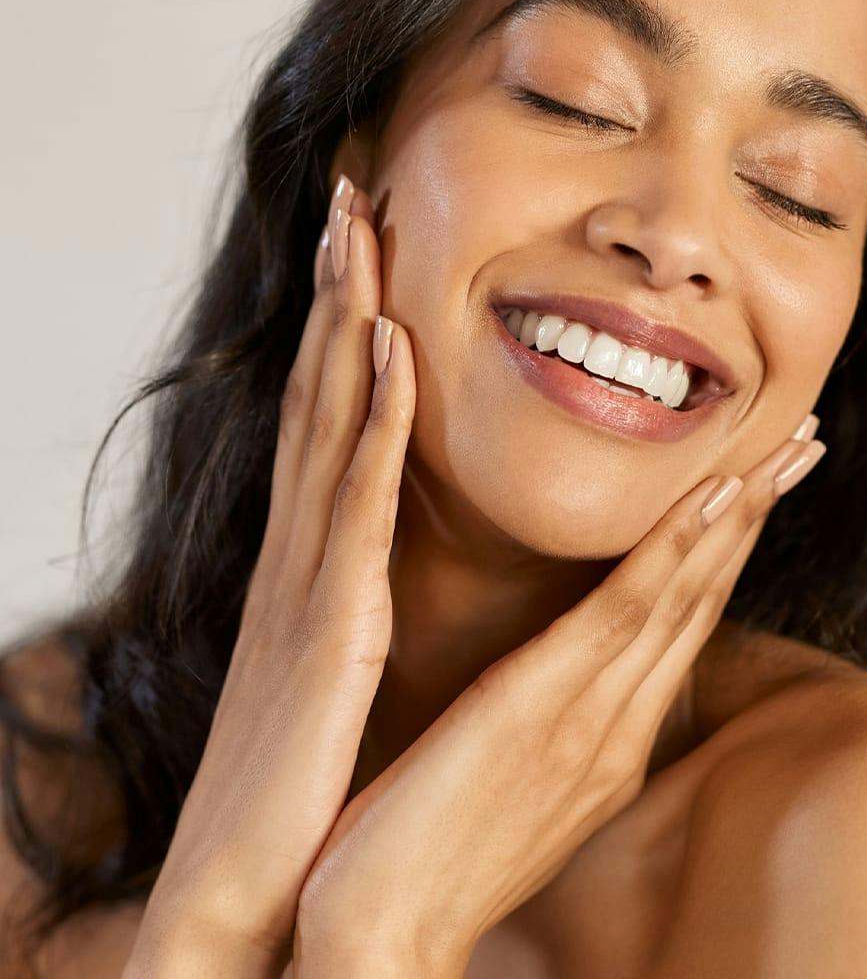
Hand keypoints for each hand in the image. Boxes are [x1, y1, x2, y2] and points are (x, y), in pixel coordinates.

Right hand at [124, 174, 415, 976]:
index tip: (366, 248)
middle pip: (321, 392)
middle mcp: (301, 551)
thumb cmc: (300, 787)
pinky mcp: (330, 619)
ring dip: (348, 316)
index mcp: (312, 563)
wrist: (250, 899)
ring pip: (331, 418)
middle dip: (336, 288)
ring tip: (361, 226)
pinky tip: (391, 343)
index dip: (343, 327)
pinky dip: (373, 414)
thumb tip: (369, 556)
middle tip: (354, 193)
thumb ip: (347, 600)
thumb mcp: (328, 669)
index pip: (329, 419)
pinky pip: (357, 498)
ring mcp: (309, 577)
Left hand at [292, 412, 825, 974]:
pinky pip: (627, 613)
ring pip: (684, 595)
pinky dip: (677, 550)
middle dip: (758, 516)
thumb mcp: (507, 781)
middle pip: (705, 600)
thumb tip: (560, 676)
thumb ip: (550, 724)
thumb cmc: (430, 850)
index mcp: (612, 741)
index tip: (756, 483)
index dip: (728, 549)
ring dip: (738, 515)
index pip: (684, 625)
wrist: (383, 932)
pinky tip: (713, 497)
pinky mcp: (546, 707)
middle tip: (803, 444)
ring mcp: (593, 718)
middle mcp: (622, 726)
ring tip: (782, 449)